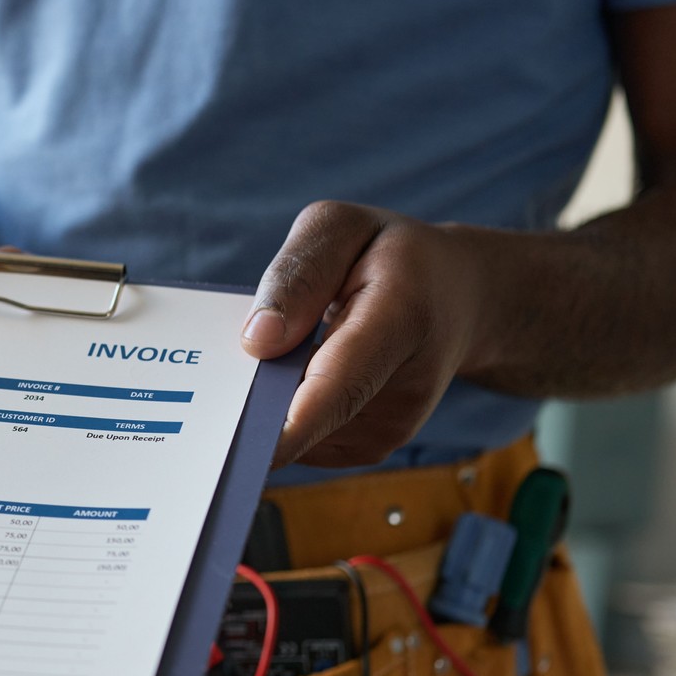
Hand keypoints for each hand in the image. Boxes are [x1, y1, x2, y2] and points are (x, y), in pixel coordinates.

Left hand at [238, 202, 493, 468]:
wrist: (461, 300)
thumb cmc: (395, 256)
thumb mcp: (342, 229)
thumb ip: (298, 275)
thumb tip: (257, 340)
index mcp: (401, 318)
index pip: (341, 383)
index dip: (290, 422)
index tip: (245, 445)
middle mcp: (404, 389)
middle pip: (309, 418)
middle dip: (253, 408)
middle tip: (213, 386)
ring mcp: (390, 428)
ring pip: (298, 430)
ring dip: (272, 398)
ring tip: (294, 347)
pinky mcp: (370, 446)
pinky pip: (304, 436)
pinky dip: (287, 408)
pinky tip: (303, 370)